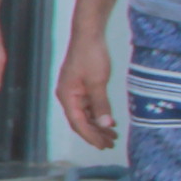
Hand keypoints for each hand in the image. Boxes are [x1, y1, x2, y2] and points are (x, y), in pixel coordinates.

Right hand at [54, 29, 116, 151]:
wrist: (89, 35)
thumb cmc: (90, 56)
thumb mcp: (97, 82)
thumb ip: (101, 105)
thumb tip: (106, 125)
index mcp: (67, 96)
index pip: (77, 123)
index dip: (90, 136)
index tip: (103, 145)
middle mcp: (68, 96)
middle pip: (80, 121)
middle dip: (95, 134)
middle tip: (111, 144)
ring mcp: (75, 91)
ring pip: (86, 115)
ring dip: (98, 125)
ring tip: (113, 136)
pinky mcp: (82, 86)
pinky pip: (89, 106)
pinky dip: (99, 114)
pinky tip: (109, 121)